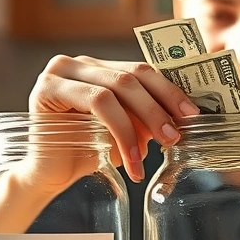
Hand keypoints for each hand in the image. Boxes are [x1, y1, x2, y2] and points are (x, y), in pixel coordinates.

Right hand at [28, 55, 199, 181]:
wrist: (49, 176)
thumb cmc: (86, 151)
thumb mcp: (124, 130)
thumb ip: (145, 116)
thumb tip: (182, 116)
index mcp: (99, 68)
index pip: (141, 70)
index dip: (169, 90)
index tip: (191, 114)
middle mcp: (79, 63)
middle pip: (132, 76)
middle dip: (159, 107)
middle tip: (175, 135)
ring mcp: (60, 71)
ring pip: (116, 88)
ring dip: (140, 124)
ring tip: (151, 154)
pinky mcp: (48, 88)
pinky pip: (97, 103)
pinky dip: (120, 131)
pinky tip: (130, 158)